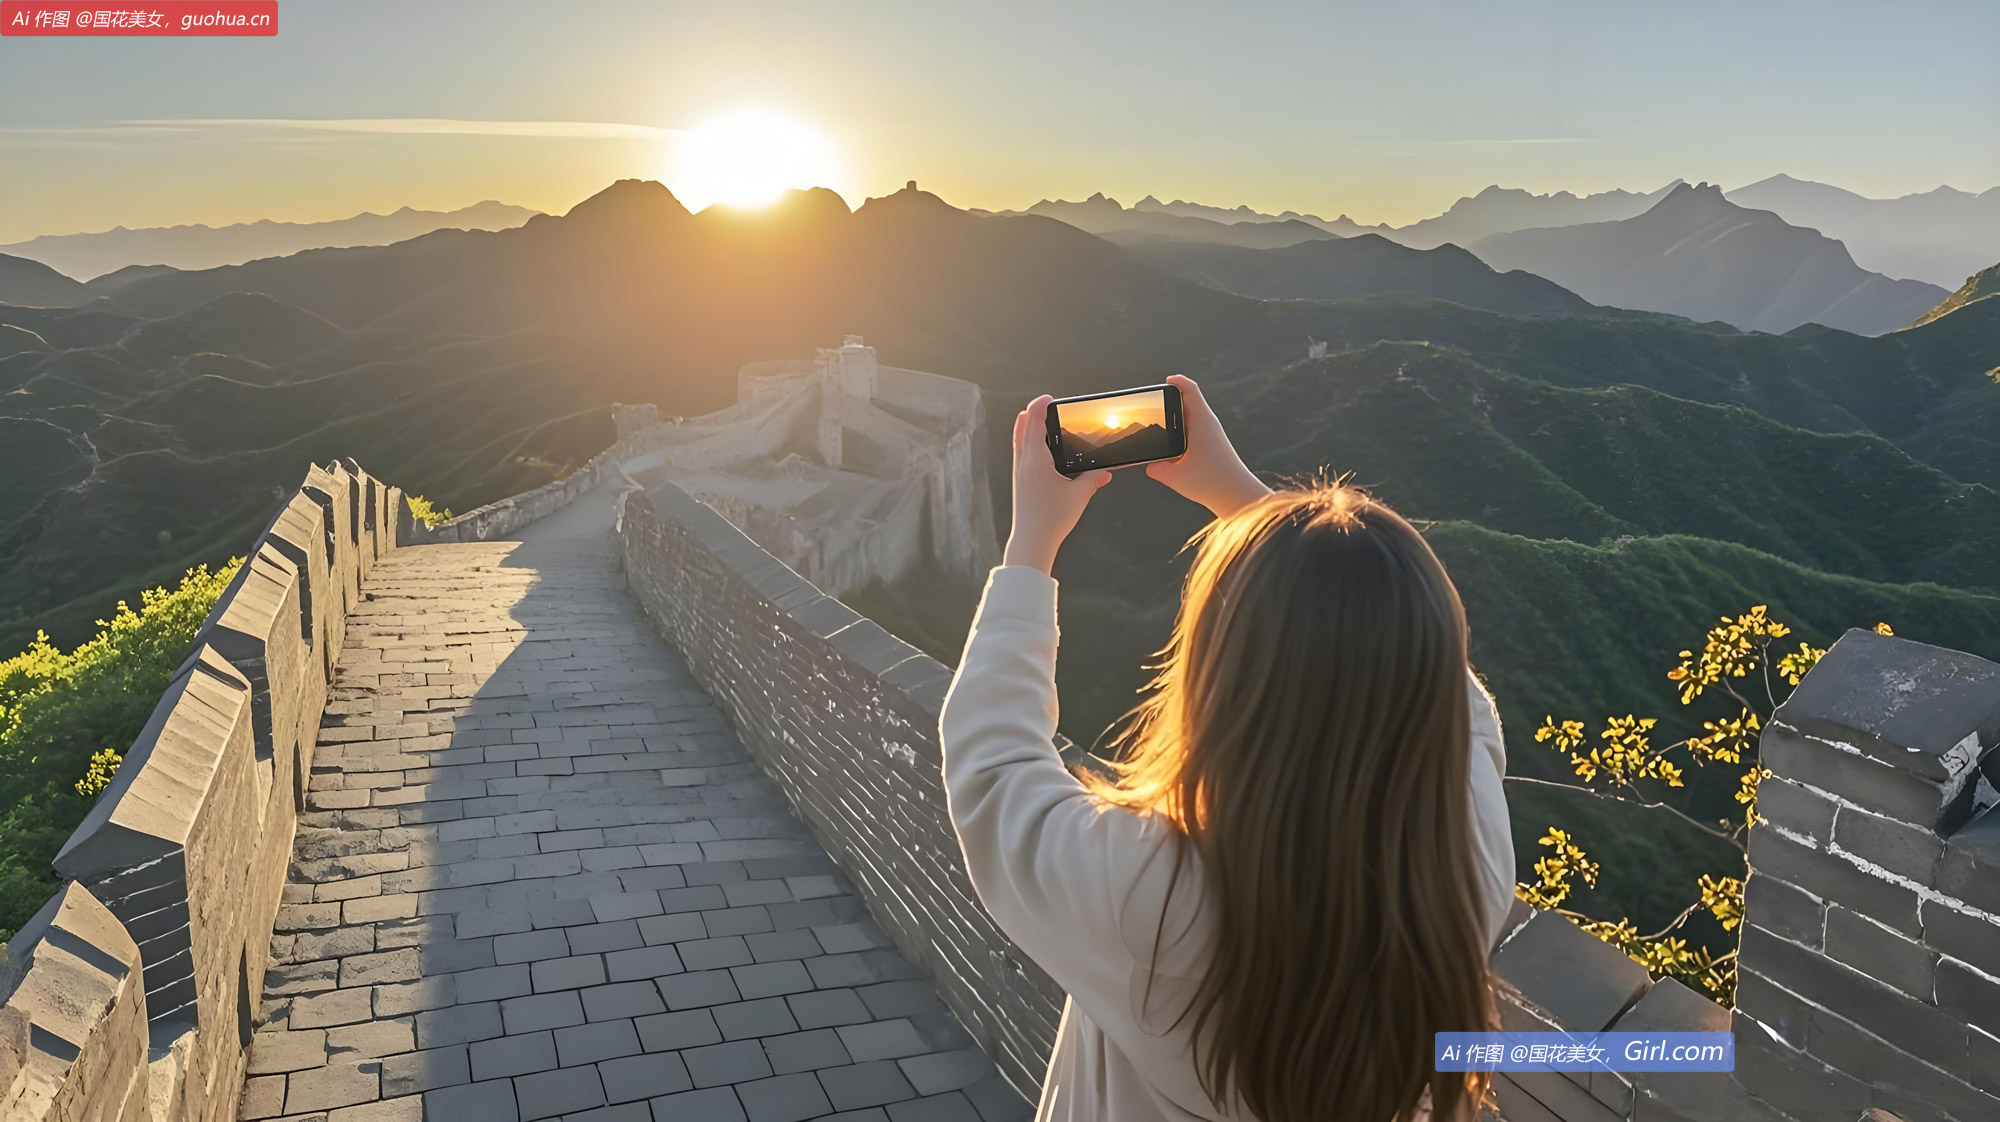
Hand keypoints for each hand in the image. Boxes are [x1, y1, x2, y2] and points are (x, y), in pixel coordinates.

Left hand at [1003, 395, 1110, 573]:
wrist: (1032, 541)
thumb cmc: (1051, 520)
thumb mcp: (1079, 495)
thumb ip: (1094, 479)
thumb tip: (1106, 472)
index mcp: (1036, 459)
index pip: (1034, 422)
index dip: (1040, 406)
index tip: (1049, 398)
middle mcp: (1023, 463)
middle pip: (1022, 427)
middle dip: (1033, 413)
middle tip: (1045, 406)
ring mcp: (1019, 472)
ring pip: (1018, 440)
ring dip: (1027, 427)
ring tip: (1040, 422)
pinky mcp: (1020, 482)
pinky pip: (1020, 453)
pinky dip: (1027, 442)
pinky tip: (1039, 450)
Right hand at [1146, 374, 1270, 516]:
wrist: (1239, 496)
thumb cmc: (1212, 484)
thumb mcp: (1176, 477)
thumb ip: (1157, 469)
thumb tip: (1151, 465)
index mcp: (1201, 421)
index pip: (1190, 390)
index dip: (1178, 382)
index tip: (1166, 381)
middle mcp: (1209, 424)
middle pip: (1189, 402)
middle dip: (1172, 401)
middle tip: (1154, 407)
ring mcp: (1213, 435)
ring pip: (1193, 418)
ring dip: (1178, 418)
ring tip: (1160, 427)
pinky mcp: (1214, 446)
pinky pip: (1196, 431)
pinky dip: (1183, 432)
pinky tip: (1173, 446)